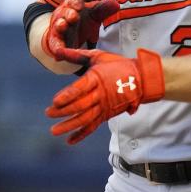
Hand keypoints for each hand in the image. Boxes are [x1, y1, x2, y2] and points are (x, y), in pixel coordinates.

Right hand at [41, 0, 119, 61]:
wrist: (69, 35)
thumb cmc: (82, 21)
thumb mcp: (94, 15)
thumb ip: (103, 10)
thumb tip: (117, 4)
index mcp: (73, 6)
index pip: (73, 0)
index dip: (76, 2)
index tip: (80, 6)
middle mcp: (63, 15)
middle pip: (65, 12)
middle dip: (69, 13)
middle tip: (74, 16)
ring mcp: (58, 28)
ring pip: (58, 25)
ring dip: (60, 25)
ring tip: (63, 26)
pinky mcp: (56, 42)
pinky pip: (55, 45)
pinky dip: (57, 49)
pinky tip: (59, 54)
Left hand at [45, 48, 164, 143]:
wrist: (142, 79)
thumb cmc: (118, 65)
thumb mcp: (98, 56)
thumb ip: (76, 55)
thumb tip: (58, 51)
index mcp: (97, 78)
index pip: (80, 88)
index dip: (67, 95)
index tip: (55, 101)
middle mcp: (101, 94)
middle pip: (81, 105)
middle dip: (63, 111)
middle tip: (48, 114)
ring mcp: (105, 106)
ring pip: (86, 118)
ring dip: (69, 126)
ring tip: (54, 131)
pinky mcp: (107, 114)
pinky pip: (93, 126)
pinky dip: (82, 134)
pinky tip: (70, 140)